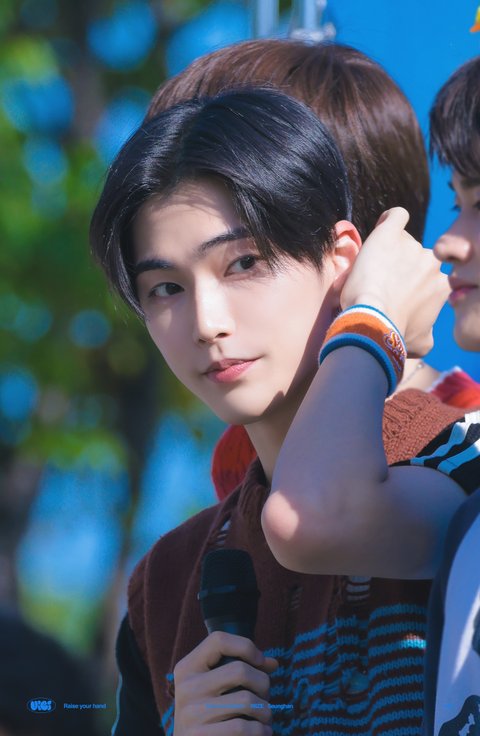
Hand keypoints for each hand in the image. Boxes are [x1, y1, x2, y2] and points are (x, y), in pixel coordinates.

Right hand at [173, 631, 277, 734]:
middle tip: (266, 696)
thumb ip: (240, 670)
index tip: (260, 661)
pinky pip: (242, 727)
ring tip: (265, 717)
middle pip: (240, 670)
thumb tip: (272, 663)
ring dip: (265, 711)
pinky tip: (261, 732)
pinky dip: (260, 730)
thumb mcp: (213, 687)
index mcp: (187, 668)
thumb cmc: (207, 713)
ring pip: (247, 700)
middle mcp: (186, 687)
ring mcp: (191, 713)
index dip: (245, 646)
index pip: (218, 640)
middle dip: (263, 683)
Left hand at [340, 207, 448, 355]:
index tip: (393, 296)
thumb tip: (426, 335)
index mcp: (441, 286)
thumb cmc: (395, 335)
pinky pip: (396, 216)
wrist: (373, 322)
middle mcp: (433, 264)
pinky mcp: (390, 233)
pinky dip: (390, 220)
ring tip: (369, 270)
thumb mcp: (422, 343)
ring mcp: (413, 247)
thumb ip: (428, 332)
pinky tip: (382, 227)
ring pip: (402, 243)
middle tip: (378, 284)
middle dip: (399, 270)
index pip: (426, 278)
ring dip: (388, 253)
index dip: (409, 287)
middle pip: (415, 259)